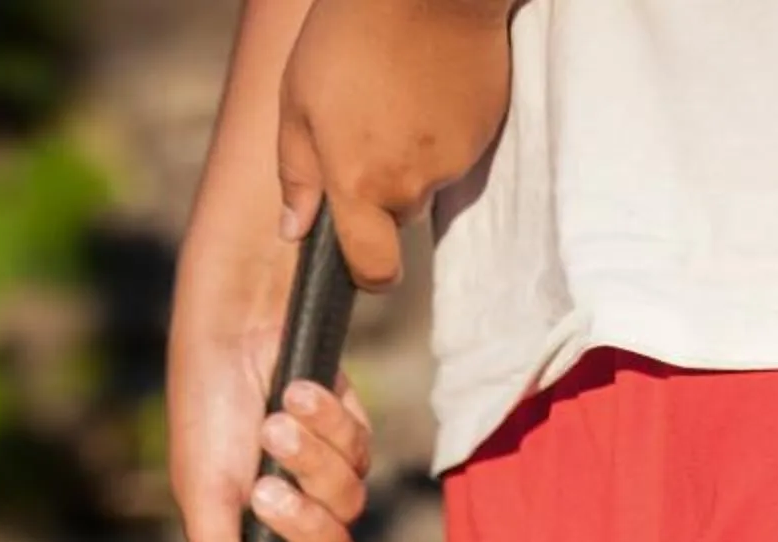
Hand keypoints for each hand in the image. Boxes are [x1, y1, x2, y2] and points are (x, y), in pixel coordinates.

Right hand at [168, 245, 373, 541]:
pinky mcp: (348, 433)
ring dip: (313, 460)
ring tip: (277, 412)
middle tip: (267, 487)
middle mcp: (292, 520)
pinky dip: (330, 420)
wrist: (236, 312)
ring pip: (350, 504)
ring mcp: (323, 477)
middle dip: (306, 527)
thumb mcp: (201, 482)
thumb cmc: (206, 396)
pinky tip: (299, 387)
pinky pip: (361, 450)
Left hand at [279, 0, 513, 289]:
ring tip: (398, 92)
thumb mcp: (298, 99)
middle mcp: (411, 185)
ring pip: (429, 178)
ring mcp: (453, 161)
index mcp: (360, 186)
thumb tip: (294, 230)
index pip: (374, 271)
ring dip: (413, 152)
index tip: (363, 256)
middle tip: (368, 125)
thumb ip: (296, 174)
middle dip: (385, 187)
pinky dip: (443, 127)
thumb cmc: (352, 33)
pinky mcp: (483, 133)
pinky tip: (427, 84)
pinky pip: (458, 147)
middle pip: (400, 215)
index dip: (368, 273)